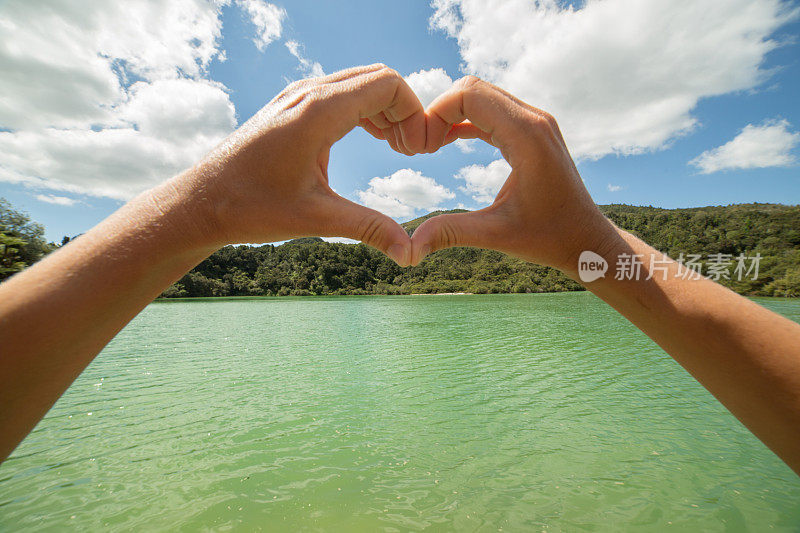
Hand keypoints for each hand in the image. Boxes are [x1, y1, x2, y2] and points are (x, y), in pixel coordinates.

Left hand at [188, 64, 427, 265]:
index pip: (388, 84)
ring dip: (385, 108)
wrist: (201, 202)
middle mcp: (308, 94)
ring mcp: (296, 97)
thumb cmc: (251, 208)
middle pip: (378, 77)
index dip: (414, 113)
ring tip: (396, 147)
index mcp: (319, 112)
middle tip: (410, 152)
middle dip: (404, 109)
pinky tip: (371, 140)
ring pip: (359, 82)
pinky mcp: (290, 106)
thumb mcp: (317, 219)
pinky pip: (340, 92)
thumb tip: (410, 254)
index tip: (417, 152)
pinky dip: (364, 109)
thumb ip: (369, 229)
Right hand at [410, 76, 615, 272]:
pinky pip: (491, 111)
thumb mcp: (496, 235)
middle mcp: (534, 120)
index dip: (435, 114)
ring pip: (481, 96)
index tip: (420, 149)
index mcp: (527, 135)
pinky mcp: (532, 132)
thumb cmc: (550, 238)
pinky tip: (445, 142)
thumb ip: (451, 233)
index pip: (469, 95)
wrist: (587, 240)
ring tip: (429, 145)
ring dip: (450, 114)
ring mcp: (535, 123)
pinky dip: (465, 121)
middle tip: (420, 147)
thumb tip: (409, 250)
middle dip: (438, 111)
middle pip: (472, 89)